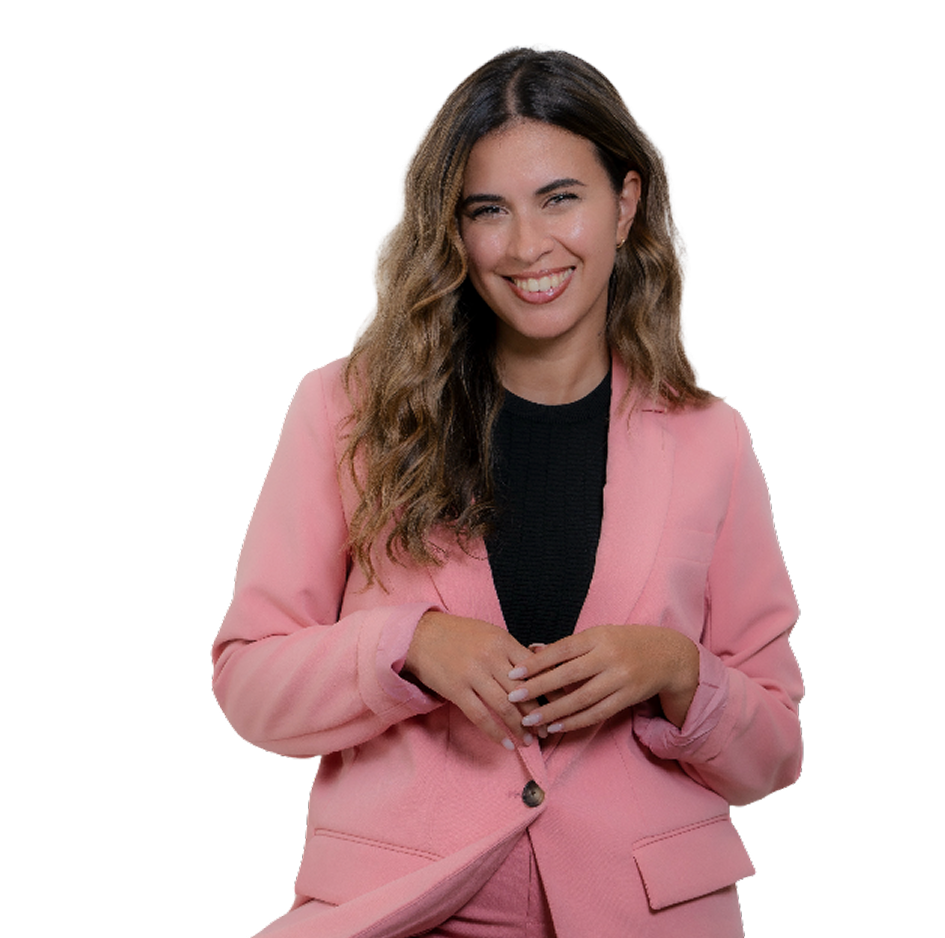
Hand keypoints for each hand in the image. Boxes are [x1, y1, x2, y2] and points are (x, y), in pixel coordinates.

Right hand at [403, 611, 540, 749]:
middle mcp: (490, 658)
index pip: (534, 669)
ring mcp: (473, 675)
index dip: (550, 690)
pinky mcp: (456, 690)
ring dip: (520, 727)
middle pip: (522, 691)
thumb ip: (513, 651)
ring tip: (529, 741)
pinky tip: (507, 744)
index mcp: (503, 641)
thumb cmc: (460, 634)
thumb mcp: (491, 634)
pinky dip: (496, 733)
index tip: (561, 706)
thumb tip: (541, 668)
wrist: (421, 634)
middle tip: (547, 730)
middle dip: (538, 714)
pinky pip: (480, 716)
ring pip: (504, 707)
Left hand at [505, 624, 698, 733]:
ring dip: (553, 712)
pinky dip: (575, 722)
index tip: (514, 674)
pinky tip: (556, 727)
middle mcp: (608, 657)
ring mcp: (620, 679)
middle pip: (568, 675)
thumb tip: (531, 649)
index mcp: (597, 637)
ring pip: (581, 699)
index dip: (537, 662)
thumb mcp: (597, 635)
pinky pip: (597, 713)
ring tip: (530, 720)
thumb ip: (566, 646)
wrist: (667, 655)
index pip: (562, 649)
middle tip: (513, 698)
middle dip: (538, 688)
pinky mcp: (627, 698)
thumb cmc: (624, 642)